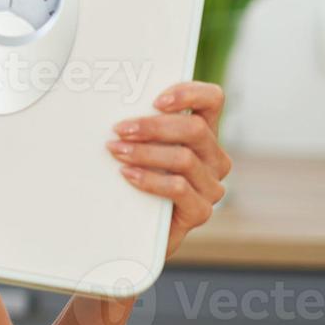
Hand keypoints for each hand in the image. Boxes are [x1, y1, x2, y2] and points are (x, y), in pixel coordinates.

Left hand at [106, 80, 231, 257]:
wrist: (135, 232)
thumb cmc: (135, 182)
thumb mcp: (139, 149)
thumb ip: (139, 129)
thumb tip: (111, 108)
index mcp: (203, 135)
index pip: (212, 100)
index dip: (189, 93)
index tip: (156, 100)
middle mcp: (213, 158)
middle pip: (195, 129)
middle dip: (153, 126)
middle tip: (119, 129)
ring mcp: (211, 186)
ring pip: (184, 159)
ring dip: (145, 152)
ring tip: (116, 151)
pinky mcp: (201, 211)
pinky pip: (178, 188)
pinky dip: (150, 179)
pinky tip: (127, 175)